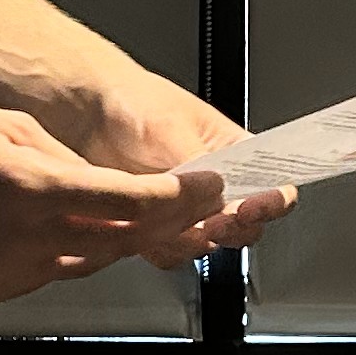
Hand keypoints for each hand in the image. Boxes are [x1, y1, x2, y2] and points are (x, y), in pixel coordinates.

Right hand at [0, 99, 284, 304]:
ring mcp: (5, 273)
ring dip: (105, 240)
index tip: (213, 189)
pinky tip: (43, 230)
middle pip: (119, 241)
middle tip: (189, 204)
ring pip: (84, 263)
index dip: (183, 200)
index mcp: (35, 188)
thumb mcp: (8, 128)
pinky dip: (58, 255)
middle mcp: (25, 239)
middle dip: (159, 222)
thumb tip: (106, 186)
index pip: (134, 204)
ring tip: (111, 212)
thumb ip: (65, 162)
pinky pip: (44, 275)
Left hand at [42, 70, 294, 244]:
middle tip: (211, 222)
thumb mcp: (170, 128)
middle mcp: (215, 186)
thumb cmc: (130, 102)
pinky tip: (141, 224)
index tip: (251, 206)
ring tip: (168, 220)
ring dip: (191, 240)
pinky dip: (157, 246)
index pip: (275, 185)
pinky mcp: (153, 227)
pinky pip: (169, 252)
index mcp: (236, 154)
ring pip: (207, 244)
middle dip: (230, 229)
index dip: (272, 203)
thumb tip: (220, 196)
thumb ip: (198, 165)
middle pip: (245, 227)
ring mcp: (185, 210)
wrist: (79, 112)